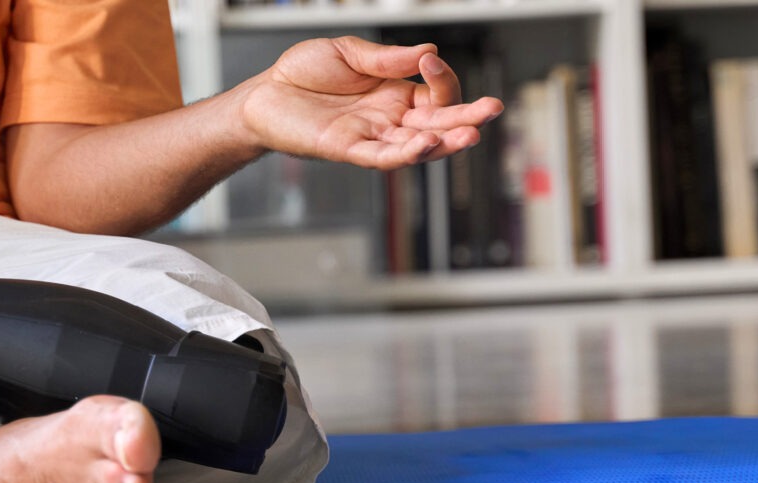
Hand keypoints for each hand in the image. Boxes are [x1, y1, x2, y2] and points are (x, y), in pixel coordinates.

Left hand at [238, 36, 503, 169]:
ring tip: (470, 135)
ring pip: (417, 146)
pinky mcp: (349, 149)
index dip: (441, 79)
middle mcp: (388, 119)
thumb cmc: (303, 74)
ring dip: (444, 142)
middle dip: (466, 118)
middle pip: (437, 123)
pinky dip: (405, 153)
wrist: (265, 93)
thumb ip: (387, 58)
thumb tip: (428, 52)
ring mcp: (371, 136)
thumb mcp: (348, 52)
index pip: (435, 94)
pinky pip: (383, 156)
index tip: (431, 61)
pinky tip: (426, 144)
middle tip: (492, 110)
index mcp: (394, 94)